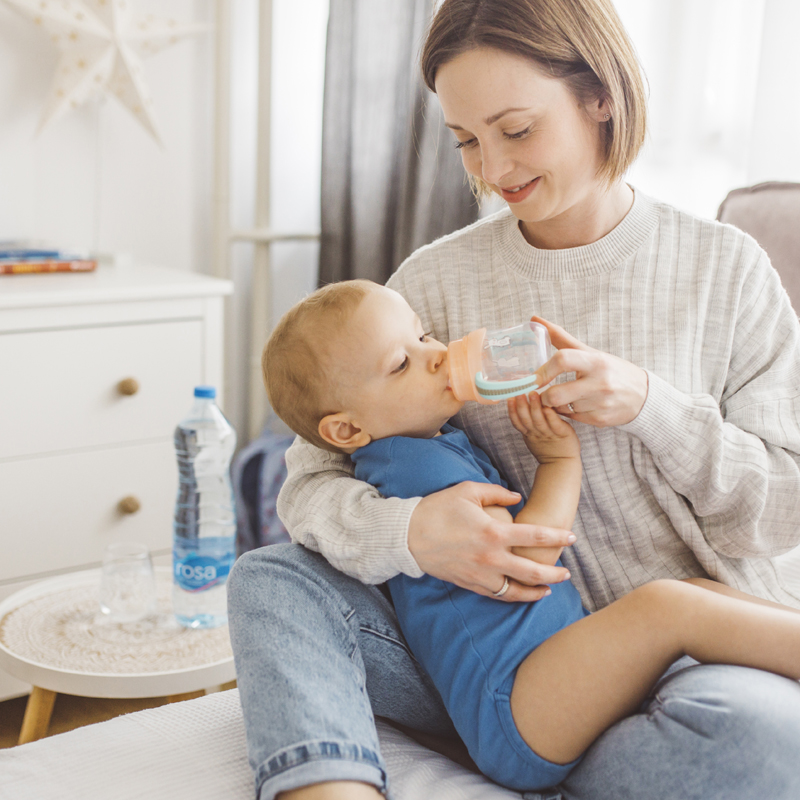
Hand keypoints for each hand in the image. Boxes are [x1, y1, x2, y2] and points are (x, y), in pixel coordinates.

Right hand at [407, 481, 574, 601]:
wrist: (408, 535)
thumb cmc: (438, 509)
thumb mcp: (468, 491)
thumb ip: (496, 492)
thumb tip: (517, 498)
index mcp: (493, 532)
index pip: (535, 537)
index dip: (557, 537)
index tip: (572, 537)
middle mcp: (491, 557)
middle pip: (532, 571)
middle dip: (554, 573)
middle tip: (567, 572)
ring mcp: (480, 574)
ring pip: (516, 590)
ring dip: (536, 591)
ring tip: (549, 589)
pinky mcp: (470, 584)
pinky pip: (497, 595)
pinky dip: (513, 596)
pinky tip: (522, 593)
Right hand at [507, 391, 579, 462]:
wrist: (562, 464)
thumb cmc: (548, 448)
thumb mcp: (533, 438)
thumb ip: (528, 424)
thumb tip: (522, 406)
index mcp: (529, 434)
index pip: (517, 422)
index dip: (512, 411)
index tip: (509, 398)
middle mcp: (537, 434)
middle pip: (526, 420)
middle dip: (521, 406)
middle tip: (519, 393)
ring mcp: (549, 434)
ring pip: (539, 421)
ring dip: (535, 407)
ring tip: (533, 394)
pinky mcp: (562, 434)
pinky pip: (555, 425)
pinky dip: (551, 416)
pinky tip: (547, 407)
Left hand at [531, 316, 648, 427]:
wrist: (643, 395)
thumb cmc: (611, 370)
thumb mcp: (590, 352)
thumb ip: (561, 338)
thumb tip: (534, 319)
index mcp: (595, 361)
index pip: (562, 360)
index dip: (543, 370)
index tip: (534, 377)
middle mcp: (599, 382)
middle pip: (555, 394)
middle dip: (544, 396)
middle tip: (543, 393)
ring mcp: (600, 403)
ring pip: (562, 408)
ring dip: (557, 405)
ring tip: (565, 397)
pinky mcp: (600, 419)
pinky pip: (572, 418)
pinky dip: (569, 413)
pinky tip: (577, 405)